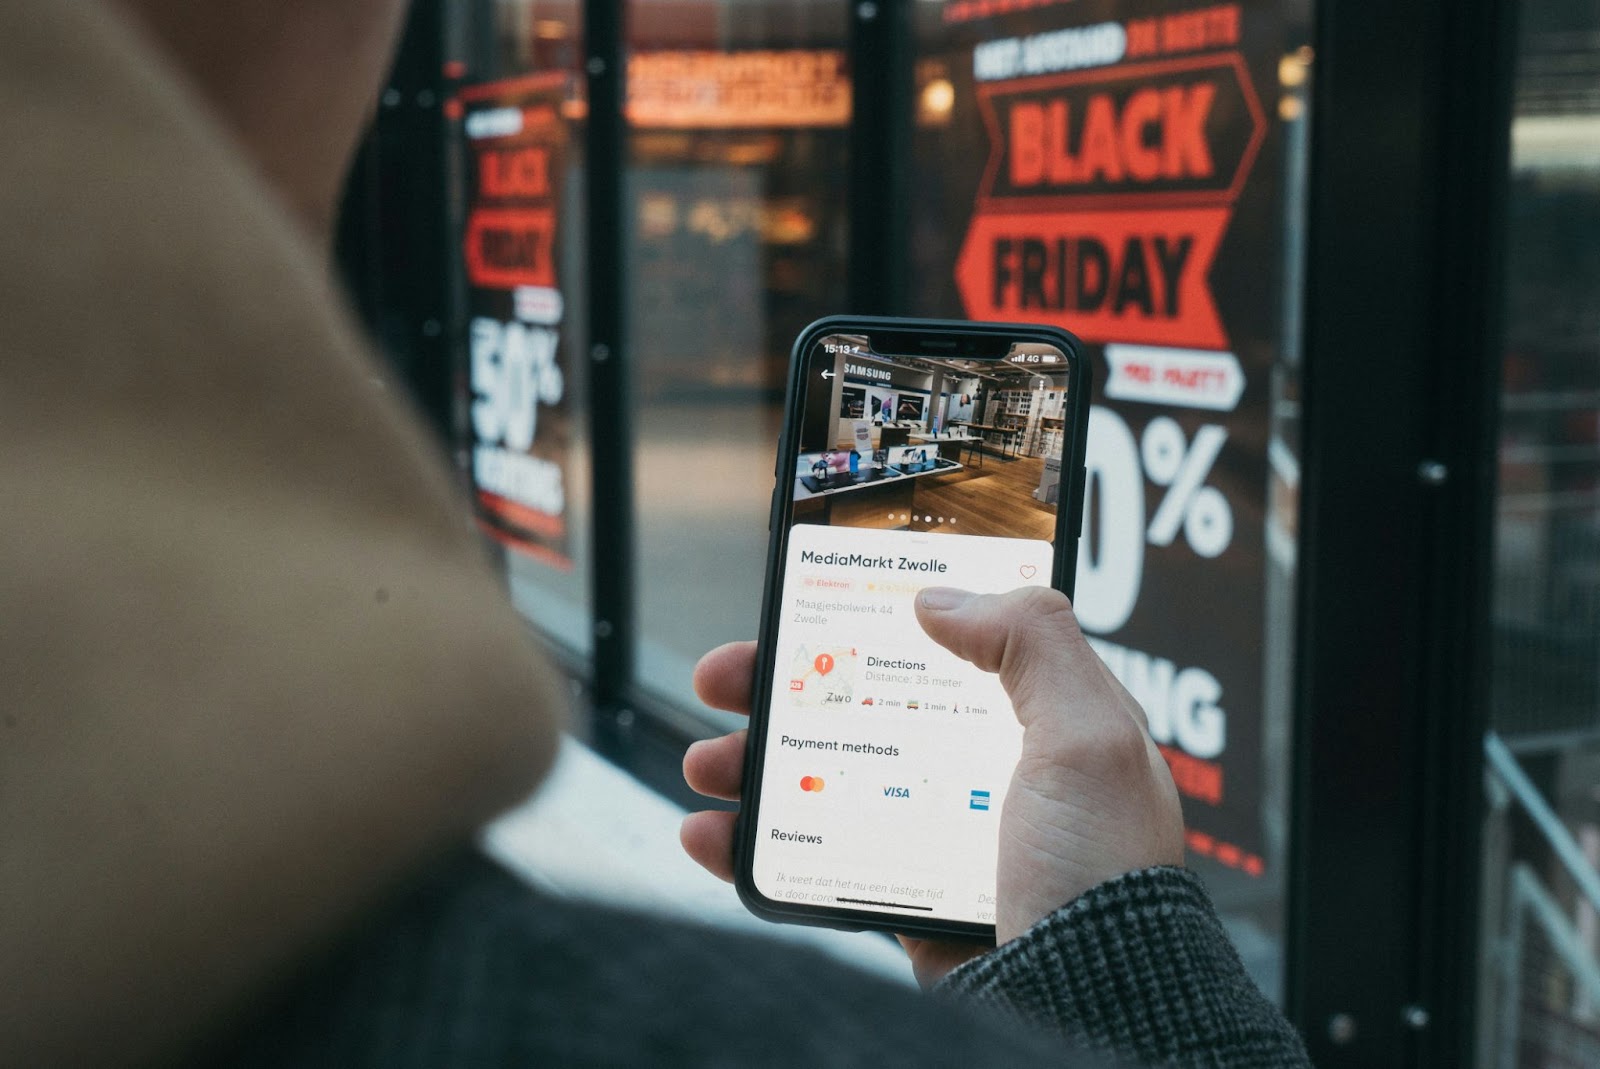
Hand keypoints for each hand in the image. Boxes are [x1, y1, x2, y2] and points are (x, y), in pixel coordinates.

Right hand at [681, 586, 1183, 986]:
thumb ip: (1032, 643)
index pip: (948, 641)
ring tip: (706, 761)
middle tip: (727, 675)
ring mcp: (939, 832)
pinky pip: (817, 855)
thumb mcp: (1088, 738)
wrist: (1084, 1004)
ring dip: (754, 762)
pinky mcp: (905, 892)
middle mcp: (985, 768)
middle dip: (787, 686)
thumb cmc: (1102, 877)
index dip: (875, 616)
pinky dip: (756, 844)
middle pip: (867, 702)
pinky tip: (715, 834)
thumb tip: (942, 596)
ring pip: (828, 776)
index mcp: (1037, 719)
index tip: (810, 599)